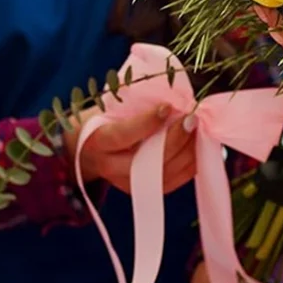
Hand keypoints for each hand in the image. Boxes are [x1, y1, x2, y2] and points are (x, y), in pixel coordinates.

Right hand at [62, 104, 196, 194]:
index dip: (147, 122)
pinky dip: (189, 164)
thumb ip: (131, 104)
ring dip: (187, 151)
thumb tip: (168, 92)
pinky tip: (196, 146)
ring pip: (164, 174)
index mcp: (98, 141)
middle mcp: (111, 166)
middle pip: (148, 160)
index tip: (167, 107)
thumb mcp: (106, 109)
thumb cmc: (100, 122)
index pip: (123, 135)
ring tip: (196, 130)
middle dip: (176, 139)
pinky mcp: (143, 190)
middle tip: (191, 118)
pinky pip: (173, 182)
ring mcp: (128, 183)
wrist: (86, 152)